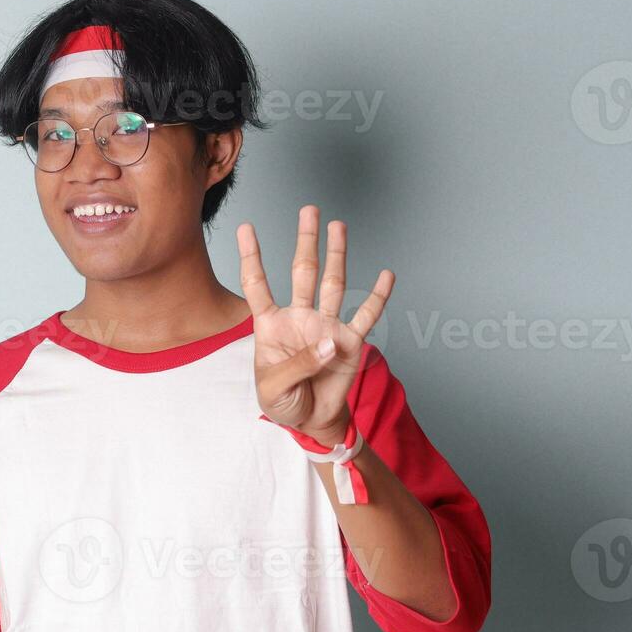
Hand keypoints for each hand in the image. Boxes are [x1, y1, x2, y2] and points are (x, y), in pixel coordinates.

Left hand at [236, 205, 394, 447]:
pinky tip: (386, 276)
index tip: (246, 228)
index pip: (258, 285)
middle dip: (306, 241)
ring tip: (339, 226)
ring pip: (333, 283)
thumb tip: (331, 342)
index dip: (252, 257)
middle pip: (303, 272)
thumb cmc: (283, 401)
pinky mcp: (350, 342)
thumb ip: (298, 364)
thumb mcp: (275, 387)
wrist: (309, 421)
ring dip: (337, 255)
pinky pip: (366, 316)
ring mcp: (326, 326)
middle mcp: (300, 317)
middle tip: (309, 210)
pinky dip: (377, 296)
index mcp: (271, 325)